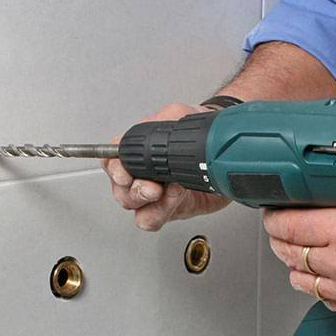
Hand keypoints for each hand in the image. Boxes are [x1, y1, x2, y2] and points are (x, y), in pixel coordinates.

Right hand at [102, 103, 230, 230]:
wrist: (224, 152)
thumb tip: (155, 125)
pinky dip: (161, 212)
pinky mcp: (169, 209)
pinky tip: (175, 198)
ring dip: (150, 204)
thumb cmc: (199, 132)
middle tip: (153, 186)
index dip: (115, 170)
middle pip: (121, 191)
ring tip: (169, 191)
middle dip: (136, 191)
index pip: (111, 162)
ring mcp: (154, 195)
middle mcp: (141, 175)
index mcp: (136, 152)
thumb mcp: (180, 116)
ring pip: (135, 209)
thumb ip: (165, 118)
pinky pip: (152, 220)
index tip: (126, 175)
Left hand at [263, 181, 335, 326]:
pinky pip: (328, 302)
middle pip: (288, 253)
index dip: (274, 217)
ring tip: (305, 251)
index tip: (273, 213)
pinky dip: (324, 287)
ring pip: (303, 282)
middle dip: (281, 239)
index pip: (286, 226)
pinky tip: (330, 273)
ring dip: (299, 265)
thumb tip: (317, 183)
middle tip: (284, 229)